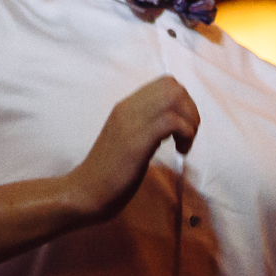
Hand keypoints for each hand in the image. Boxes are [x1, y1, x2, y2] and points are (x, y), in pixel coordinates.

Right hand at [69, 75, 199, 221]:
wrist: (86, 191)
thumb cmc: (108, 172)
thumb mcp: (128, 140)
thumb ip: (145, 126)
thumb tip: (171, 123)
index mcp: (126, 106)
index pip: (164, 83)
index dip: (182, 102)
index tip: (180, 127)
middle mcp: (128, 107)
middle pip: (172, 86)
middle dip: (190, 109)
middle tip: (185, 135)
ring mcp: (131, 122)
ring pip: (174, 98)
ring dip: (189, 120)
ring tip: (183, 144)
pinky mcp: (136, 141)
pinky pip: (171, 121)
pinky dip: (185, 134)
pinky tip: (180, 152)